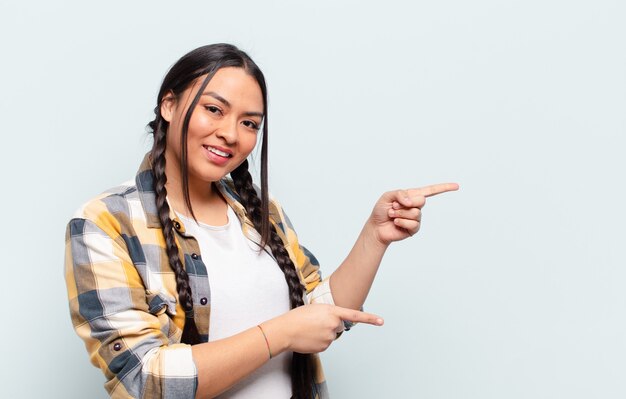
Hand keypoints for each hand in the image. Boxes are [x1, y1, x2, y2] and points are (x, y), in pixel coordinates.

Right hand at [262, 304, 382, 353]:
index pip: (354, 315)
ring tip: (309, 330)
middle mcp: (333, 324)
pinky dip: (319, 341)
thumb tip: (334, 323)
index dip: (369, 318)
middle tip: (316, 323)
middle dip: (331, 325)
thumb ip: (328, 313)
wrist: (285, 330)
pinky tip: (309, 337)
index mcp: (331, 311)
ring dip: (323, 333)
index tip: (381, 321)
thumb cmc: (297, 317)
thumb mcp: (315, 308)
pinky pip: (325, 344)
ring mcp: (329, 337)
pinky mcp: (324, 347)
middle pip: (339, 326)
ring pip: (331, 335)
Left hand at [368, 183, 458, 245]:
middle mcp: (416, 206)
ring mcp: (416, 218)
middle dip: (406, 203)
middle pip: (421, 201)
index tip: (457, 186)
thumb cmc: (381, 210)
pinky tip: (396, 222)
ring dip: (400, 213)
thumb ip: (400, 193)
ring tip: (392, 214)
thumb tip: (411, 201)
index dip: (444, 188)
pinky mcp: (414, 228)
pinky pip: (413, 224)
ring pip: (415, 213)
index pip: (431, 190)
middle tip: (394, 206)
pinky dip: (402, 222)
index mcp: (412, 195)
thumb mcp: (387, 196)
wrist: (376, 227)